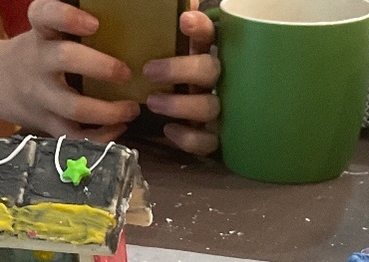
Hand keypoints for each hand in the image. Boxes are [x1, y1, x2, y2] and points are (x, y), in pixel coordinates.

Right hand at [0, 0, 139, 141]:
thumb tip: (128, 28)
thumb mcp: (42, 34)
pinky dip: (100, 137)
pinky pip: (73, 136)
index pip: (43, 14)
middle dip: (100, 66)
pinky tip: (118, 128)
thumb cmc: (31, 54)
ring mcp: (40, 96)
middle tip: (126, 73)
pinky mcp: (45, 123)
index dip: (67, 17)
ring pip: (73, 107)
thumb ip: (69, 32)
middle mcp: (38, 62)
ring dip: (108, 111)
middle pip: (65, 58)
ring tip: (131, 109)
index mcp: (39, 35)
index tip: (94, 23)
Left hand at [142, 1, 219, 155]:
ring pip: (209, 107)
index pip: (211, 35)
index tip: (184, 21)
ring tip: (153, 102)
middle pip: (210, 70)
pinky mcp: (214, 138)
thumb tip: (176, 8)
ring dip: (180, 104)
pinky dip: (189, 137)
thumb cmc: (174, 86)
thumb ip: (166, 35)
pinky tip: (169, 130)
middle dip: (180, 70)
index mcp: (205, 56)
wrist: (186, 126)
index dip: (201, 27)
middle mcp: (217, 81)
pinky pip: (207, 141)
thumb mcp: (169, 58)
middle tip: (149, 71)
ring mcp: (218, 110)